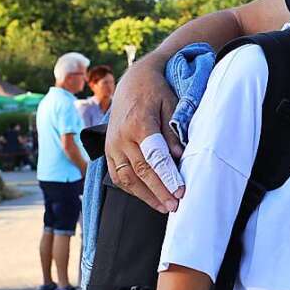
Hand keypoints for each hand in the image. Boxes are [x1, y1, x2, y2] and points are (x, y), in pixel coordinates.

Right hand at [106, 58, 182, 212]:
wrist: (132, 82)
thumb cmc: (156, 92)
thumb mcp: (171, 104)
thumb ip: (173, 131)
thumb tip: (179, 156)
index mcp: (139, 123)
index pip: (155, 157)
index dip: (168, 176)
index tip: (181, 191)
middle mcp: (122, 137)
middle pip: (141, 171)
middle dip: (159, 191)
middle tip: (176, 206)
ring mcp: (112, 145)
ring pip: (127, 177)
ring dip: (146, 195)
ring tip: (164, 207)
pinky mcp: (108, 150)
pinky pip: (118, 175)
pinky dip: (132, 189)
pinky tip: (148, 197)